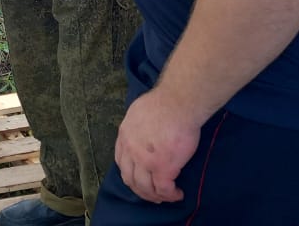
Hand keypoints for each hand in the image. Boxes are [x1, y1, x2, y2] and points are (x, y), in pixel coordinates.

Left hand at [114, 88, 199, 203]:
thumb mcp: (139, 111)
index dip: (130, 173)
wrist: (177, 103)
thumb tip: (144, 131)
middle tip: (153, 194)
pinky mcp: (163, 167)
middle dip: (141, 190)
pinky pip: (164, 189)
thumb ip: (138, 126)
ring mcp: (145, 161)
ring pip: (145, 188)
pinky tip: (178, 193)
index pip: (121, 161)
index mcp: (124, 135)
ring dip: (155, 196)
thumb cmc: (164, 102)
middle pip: (130, 179)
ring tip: (167, 196)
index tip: (140, 178)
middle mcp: (131, 150)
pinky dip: (170, 195)